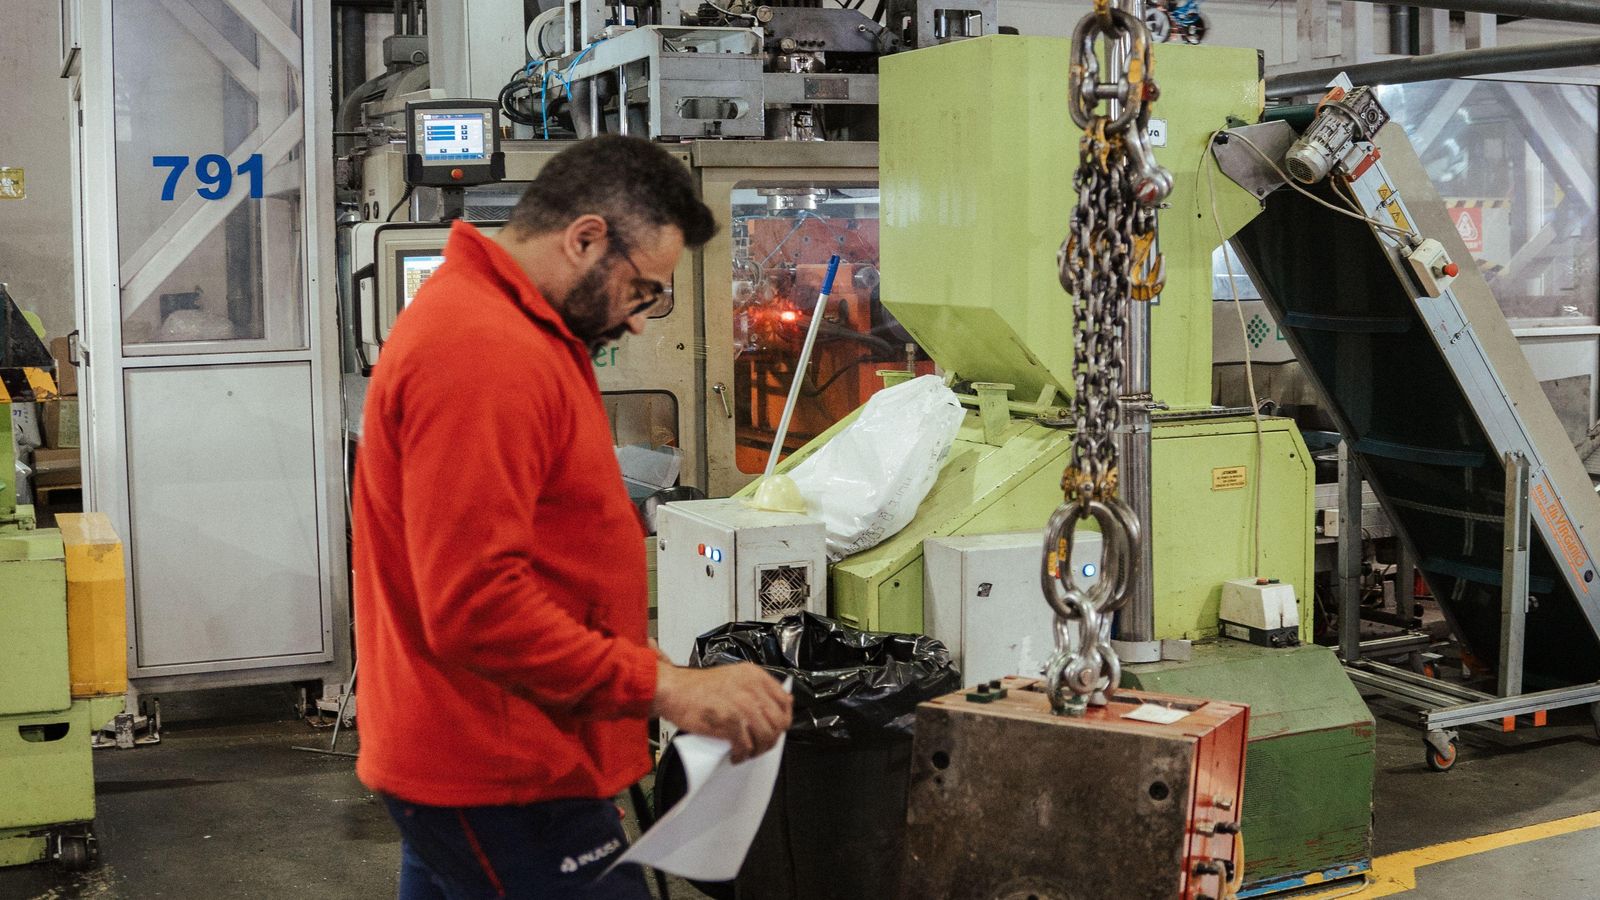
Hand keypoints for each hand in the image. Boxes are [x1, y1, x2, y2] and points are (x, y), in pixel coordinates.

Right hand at [653, 661, 791, 763]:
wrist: (673, 689)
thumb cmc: (697, 687)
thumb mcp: (733, 677)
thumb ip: (754, 688)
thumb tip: (776, 705)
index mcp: (754, 676)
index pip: (785, 701)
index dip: (783, 719)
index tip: (776, 728)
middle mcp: (751, 688)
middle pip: (778, 722)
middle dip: (771, 739)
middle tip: (759, 745)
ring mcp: (742, 705)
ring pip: (765, 736)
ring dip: (757, 750)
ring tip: (746, 752)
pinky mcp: (729, 721)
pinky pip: (746, 746)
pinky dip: (742, 755)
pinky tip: (735, 755)